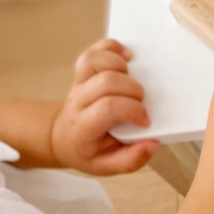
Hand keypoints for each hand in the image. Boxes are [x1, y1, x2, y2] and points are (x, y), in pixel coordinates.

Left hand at [50, 39, 158, 174]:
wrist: (61, 137)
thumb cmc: (87, 150)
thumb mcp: (106, 166)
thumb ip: (131, 160)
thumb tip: (152, 143)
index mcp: (84, 126)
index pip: (108, 107)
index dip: (133, 110)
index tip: (145, 121)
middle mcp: (79, 101)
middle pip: (107, 81)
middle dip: (133, 90)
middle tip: (140, 103)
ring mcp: (79, 83)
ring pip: (96, 61)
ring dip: (121, 67)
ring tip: (132, 80)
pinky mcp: (83, 72)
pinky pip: (94, 50)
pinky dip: (113, 47)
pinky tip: (127, 57)